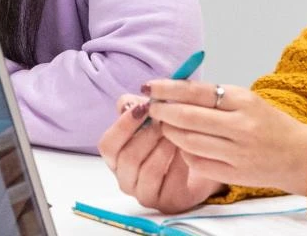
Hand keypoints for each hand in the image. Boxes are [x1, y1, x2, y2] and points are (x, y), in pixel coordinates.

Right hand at [98, 94, 223, 213]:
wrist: (198, 160)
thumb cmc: (167, 136)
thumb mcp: (149, 117)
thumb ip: (134, 106)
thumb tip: (129, 104)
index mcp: (116, 159)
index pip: (108, 145)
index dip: (123, 125)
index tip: (143, 107)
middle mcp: (126, 180)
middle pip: (128, 158)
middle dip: (149, 134)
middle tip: (166, 118)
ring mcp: (145, 194)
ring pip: (149, 171)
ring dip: (165, 147)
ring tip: (178, 132)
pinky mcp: (168, 202)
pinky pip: (172, 181)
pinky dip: (181, 161)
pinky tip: (189, 149)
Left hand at [146, 81, 306, 195]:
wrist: (299, 155)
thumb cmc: (268, 123)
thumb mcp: (247, 100)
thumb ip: (214, 96)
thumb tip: (174, 90)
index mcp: (243, 101)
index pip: (197, 91)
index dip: (168, 89)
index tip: (150, 87)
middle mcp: (241, 126)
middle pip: (188, 117)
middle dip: (163, 112)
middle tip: (151, 108)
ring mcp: (237, 152)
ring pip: (189, 141)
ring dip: (170, 132)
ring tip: (164, 126)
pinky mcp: (234, 174)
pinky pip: (197, 162)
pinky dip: (184, 153)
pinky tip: (183, 146)